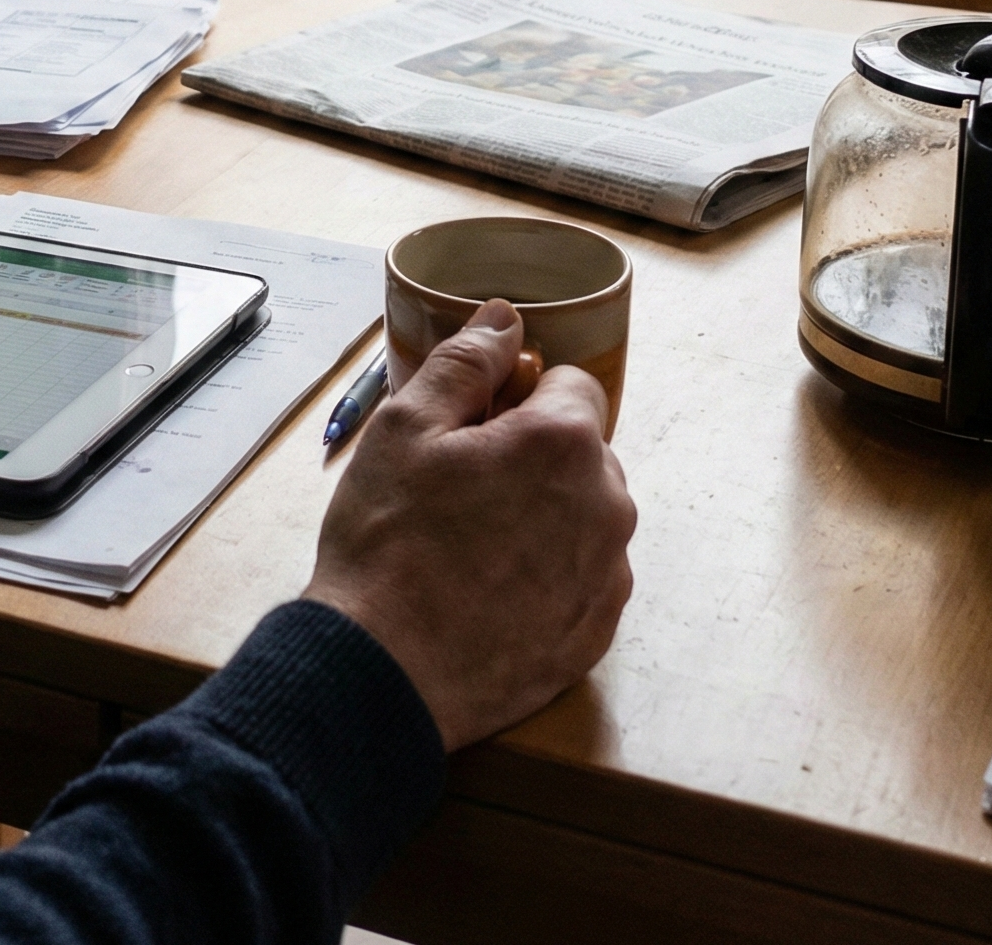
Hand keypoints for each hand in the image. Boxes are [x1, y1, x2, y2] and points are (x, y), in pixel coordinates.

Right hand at [303, 302, 635, 752]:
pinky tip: (488, 588)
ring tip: (470, 545)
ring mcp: (608, 576)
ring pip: (584, 512)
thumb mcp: (405, 427)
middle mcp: (607, 505)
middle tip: (460, 488)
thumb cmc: (387, 543)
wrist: (383, 674)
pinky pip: (584, 574)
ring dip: (542, 512)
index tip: (471, 430)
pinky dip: (546, 570)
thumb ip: (465, 361)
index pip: (570, 384)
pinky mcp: (597, 632)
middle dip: (532, 454)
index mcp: (564, 444)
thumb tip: (505, 318)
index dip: (516, 397)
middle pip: (581, 450)